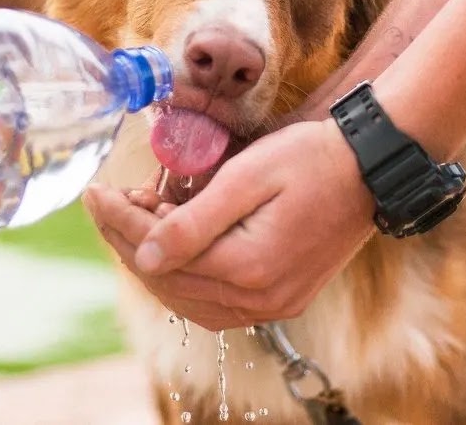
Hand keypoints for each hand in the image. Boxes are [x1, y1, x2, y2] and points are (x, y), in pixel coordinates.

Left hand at [84, 119, 375, 330]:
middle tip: (110, 201)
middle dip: (130, 240)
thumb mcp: (248, 176)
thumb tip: (143, 255)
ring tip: (138, 218)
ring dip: (154, 261)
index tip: (95, 192)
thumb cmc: (311, 159)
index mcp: (249, 267)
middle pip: (169, 281)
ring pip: (188, 299)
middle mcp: (260, 299)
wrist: (370, 169)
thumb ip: (193, 222)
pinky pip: (216, 303)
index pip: (160, 254)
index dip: (120, 222)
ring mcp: (273, 305)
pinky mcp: (282, 299)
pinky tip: (172, 247)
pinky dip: (185, 277)